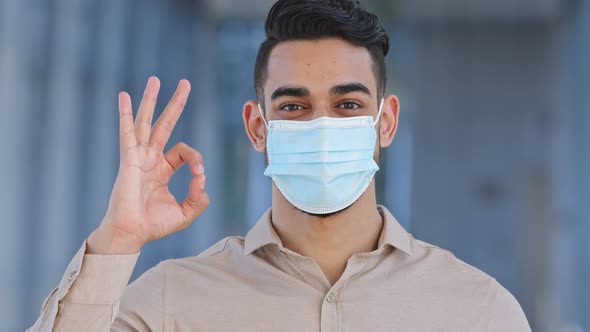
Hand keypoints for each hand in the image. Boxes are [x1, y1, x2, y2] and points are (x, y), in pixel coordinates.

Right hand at [87, 77, 208, 253]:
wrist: (132, 234)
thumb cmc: (154, 225)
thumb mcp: (186, 212)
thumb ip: (200, 198)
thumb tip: (203, 180)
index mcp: (163, 169)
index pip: (184, 152)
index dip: (196, 160)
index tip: (199, 176)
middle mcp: (150, 159)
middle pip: (164, 124)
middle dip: (175, 104)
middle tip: (185, 83)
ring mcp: (139, 156)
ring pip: (145, 122)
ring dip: (150, 100)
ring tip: (155, 80)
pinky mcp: (128, 159)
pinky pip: (127, 132)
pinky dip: (125, 114)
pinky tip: (124, 96)